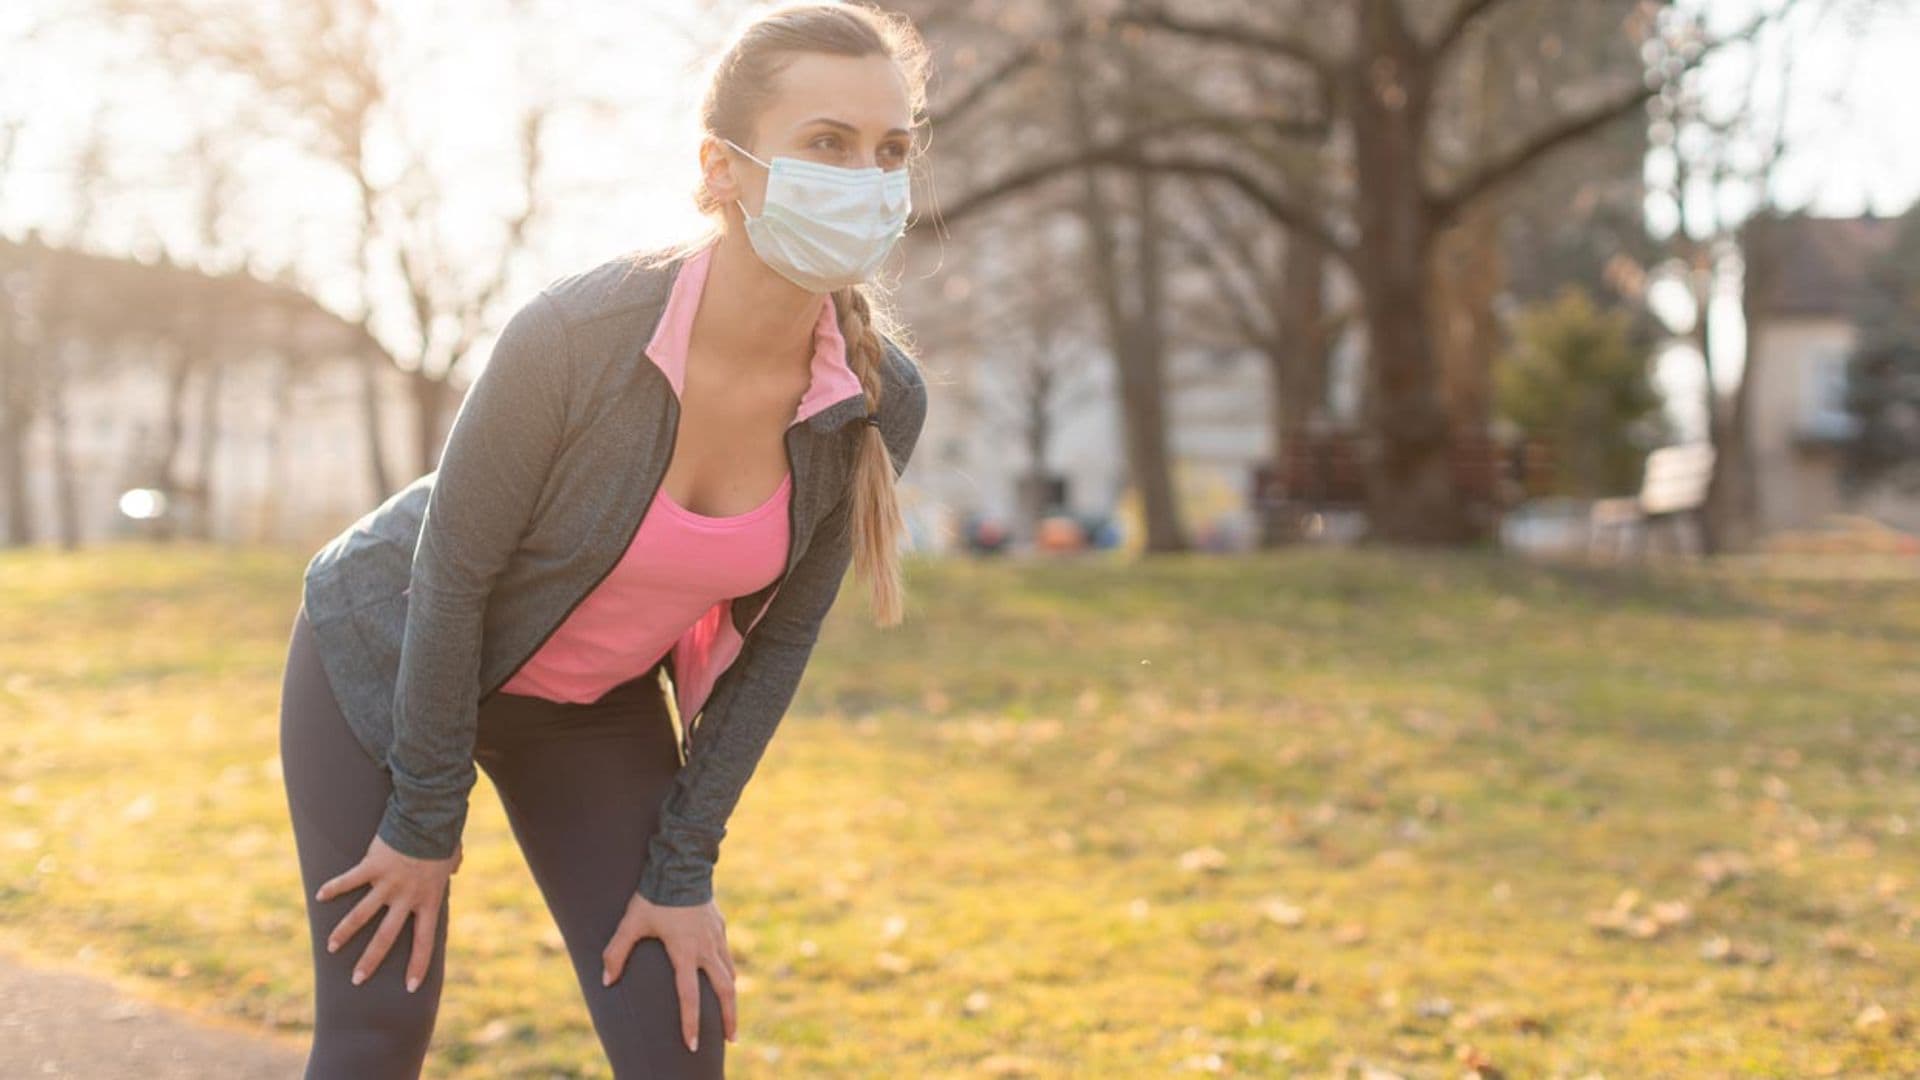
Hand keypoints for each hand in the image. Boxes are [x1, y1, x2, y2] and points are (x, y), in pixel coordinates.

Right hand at [315, 833, 459, 993]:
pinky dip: (334, 888)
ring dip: (345, 934)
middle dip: (370, 961)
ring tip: (330, 948)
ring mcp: (387, 884)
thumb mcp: (451, 856)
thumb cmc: (442, 835)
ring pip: (361, 916)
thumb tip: (456, 868)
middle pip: (386, 938)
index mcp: (429, 900)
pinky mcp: (371, 867)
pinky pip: (349, 881)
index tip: (410, 987)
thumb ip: (452, 866)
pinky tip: (320, 896)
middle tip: (357, 980)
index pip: (424, 941)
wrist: (428, 816)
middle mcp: (406, 897)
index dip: (418, 965)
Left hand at [601, 891, 736, 1052]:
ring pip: (730, 974)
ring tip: (731, 1016)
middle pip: (725, 990)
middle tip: (731, 1040)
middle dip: (729, 1018)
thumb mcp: (631, 923)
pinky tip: (725, 980)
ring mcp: (716, 937)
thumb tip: (606, 981)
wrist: (680, 865)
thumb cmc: (653, 895)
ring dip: (731, 998)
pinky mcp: (720, 926)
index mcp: (685, 951)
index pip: (690, 996)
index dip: (691, 1022)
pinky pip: (727, 956)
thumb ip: (616, 952)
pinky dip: (728, 973)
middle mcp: (706, 948)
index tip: (692, 1044)